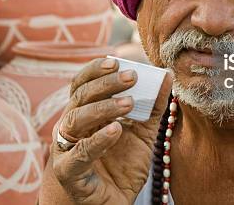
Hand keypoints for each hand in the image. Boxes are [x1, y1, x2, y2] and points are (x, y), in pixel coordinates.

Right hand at [39, 57, 172, 204]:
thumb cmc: (119, 166)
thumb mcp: (141, 134)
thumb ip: (152, 108)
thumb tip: (167, 77)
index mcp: (84, 113)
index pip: (82, 84)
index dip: (95, 70)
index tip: (116, 61)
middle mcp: (71, 127)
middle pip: (81, 96)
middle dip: (106, 84)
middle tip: (131, 76)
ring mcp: (67, 148)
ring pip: (76, 120)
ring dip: (103, 108)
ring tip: (129, 103)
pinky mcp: (69, 172)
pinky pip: (80, 153)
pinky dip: (97, 139)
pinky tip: (116, 130)